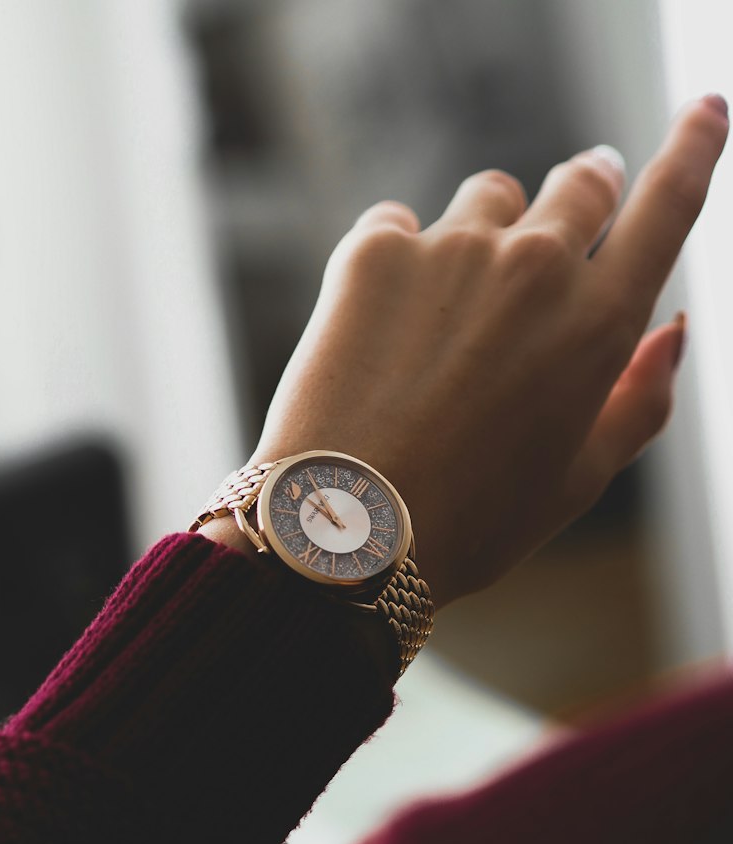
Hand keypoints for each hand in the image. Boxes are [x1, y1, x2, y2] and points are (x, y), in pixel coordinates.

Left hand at [243, 95, 727, 609]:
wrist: (346, 534)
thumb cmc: (468, 521)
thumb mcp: (578, 480)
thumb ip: (640, 399)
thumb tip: (675, 329)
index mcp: (601, 323)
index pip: (668, 203)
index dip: (693, 147)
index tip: (704, 110)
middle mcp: (537, 267)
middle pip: (580, 184)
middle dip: (582, 194)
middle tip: (565, 220)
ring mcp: (452, 250)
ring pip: (489, 197)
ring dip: (484, 233)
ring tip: (450, 313)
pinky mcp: (373, 251)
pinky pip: (400, 222)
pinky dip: (400, 258)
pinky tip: (382, 328)